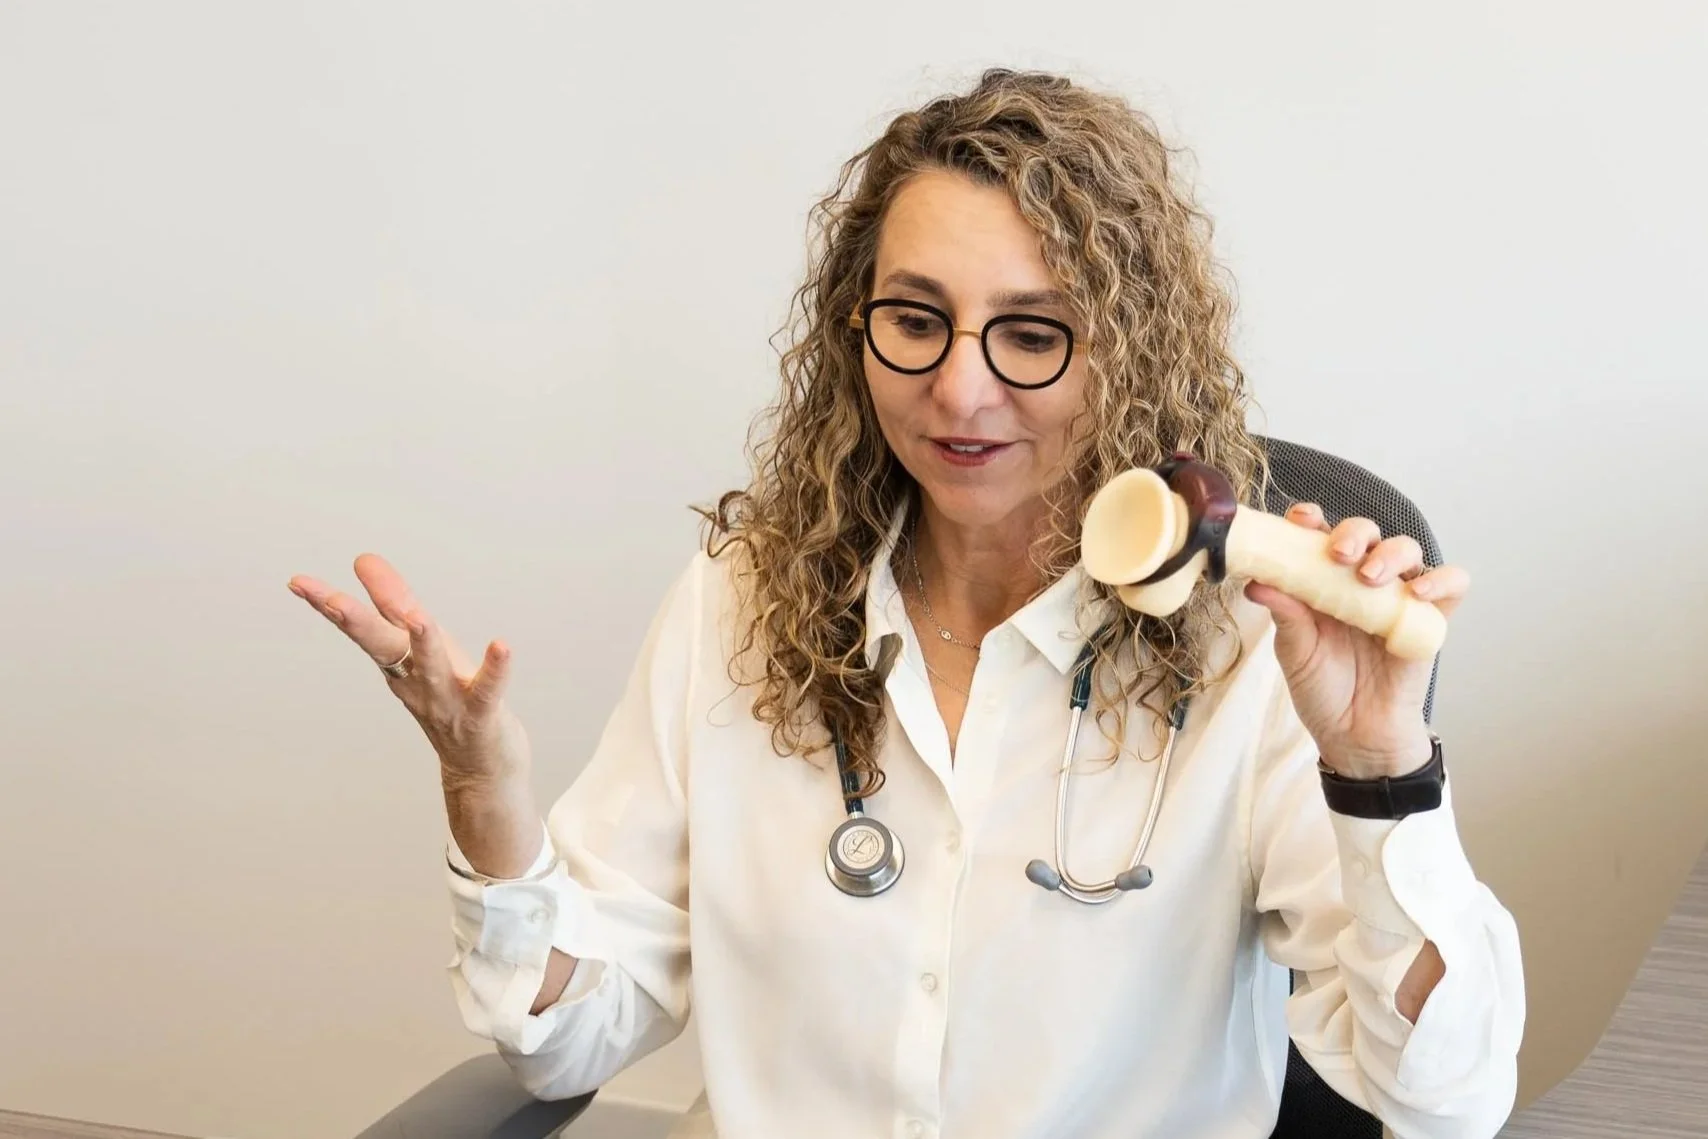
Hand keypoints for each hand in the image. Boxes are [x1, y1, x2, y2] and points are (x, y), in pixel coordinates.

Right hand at [288, 554, 528, 791]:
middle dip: (356, 623)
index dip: (330, 605)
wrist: (480, 771)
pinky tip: (502, 645)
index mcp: (399, 664)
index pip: (361, 630)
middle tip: (330, 599)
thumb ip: (394, 603)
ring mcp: (447, 702)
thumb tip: (364, 560)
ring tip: (416, 616)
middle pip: (383, 648)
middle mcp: (415, 682)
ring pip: (431, 668)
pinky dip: (495, 669)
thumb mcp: (421, 647)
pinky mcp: (482, 717)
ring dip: (424, 642)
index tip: (298, 582)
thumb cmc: (452, 699)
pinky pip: (489, 691)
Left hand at [1243, 504, 1467, 779]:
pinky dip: (1440, 580)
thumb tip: (1257, 582)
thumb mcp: (1295, 652)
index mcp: (1324, 580)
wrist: (1355, 734)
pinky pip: (1450, 585)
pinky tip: (1417, 592)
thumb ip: (1285, 615)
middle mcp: (1362, 581)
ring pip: (1407, 550)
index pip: (1321, 536)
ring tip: (1370, 577)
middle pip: (1366, 534)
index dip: (1312, 521)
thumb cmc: (1322, 688)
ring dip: (1390, 553)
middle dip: (1353, 533)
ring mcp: (1398, 597)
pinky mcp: (1430, 619)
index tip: (1300, 521)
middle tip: (1339, 555)